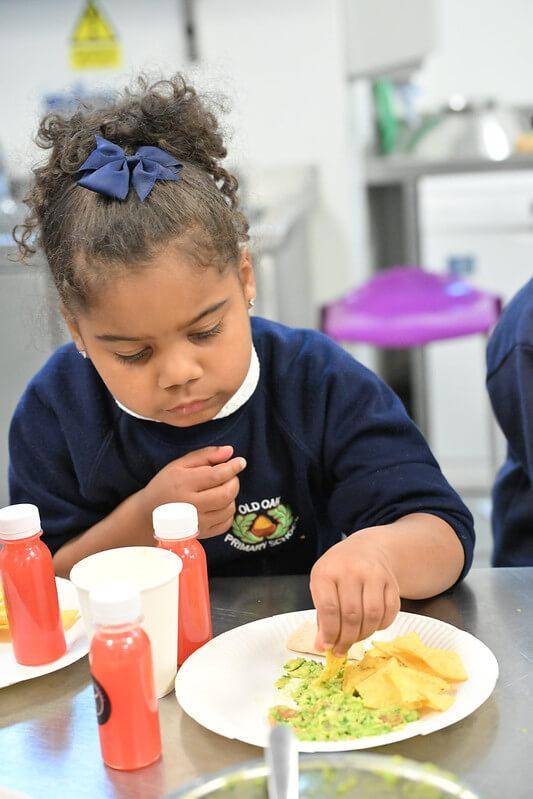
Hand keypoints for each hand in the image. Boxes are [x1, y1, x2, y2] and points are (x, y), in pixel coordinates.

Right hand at [140, 445, 244, 537]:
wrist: (149, 513)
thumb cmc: (166, 484)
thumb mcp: (180, 464)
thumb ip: (206, 455)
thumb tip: (230, 451)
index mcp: (183, 483)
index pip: (217, 475)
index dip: (233, 467)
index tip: (240, 462)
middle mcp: (190, 505)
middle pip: (226, 494)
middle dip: (234, 482)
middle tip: (229, 476)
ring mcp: (196, 522)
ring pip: (229, 508)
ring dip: (231, 496)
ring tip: (220, 489)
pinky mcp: (201, 534)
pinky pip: (226, 523)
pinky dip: (228, 512)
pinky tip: (218, 505)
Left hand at [310, 533, 400, 655]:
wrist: (366, 548)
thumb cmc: (339, 571)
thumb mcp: (322, 586)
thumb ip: (322, 616)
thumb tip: (321, 647)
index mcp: (327, 572)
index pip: (329, 609)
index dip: (329, 633)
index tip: (328, 647)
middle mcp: (351, 570)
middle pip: (352, 615)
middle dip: (347, 639)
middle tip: (342, 649)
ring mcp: (374, 574)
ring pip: (372, 616)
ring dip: (364, 634)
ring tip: (356, 637)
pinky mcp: (391, 581)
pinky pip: (389, 612)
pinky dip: (381, 626)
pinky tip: (371, 625)